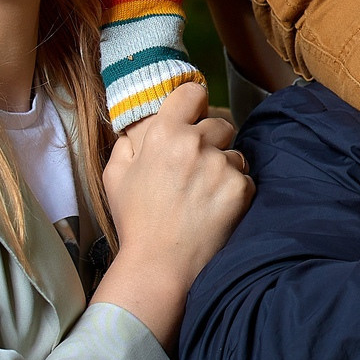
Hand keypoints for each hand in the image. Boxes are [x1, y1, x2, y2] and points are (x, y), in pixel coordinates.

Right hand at [92, 83, 253, 348]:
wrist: (160, 266)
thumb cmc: (136, 221)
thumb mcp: (115, 175)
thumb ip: (129, 140)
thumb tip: (147, 123)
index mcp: (162, 133)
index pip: (193, 92)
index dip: (195, 104)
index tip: (194, 118)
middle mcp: (195, 143)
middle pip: (220, 123)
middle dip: (211, 141)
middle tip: (197, 168)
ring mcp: (220, 166)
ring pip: (235, 152)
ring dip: (225, 167)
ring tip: (206, 194)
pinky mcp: (240, 189)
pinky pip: (245, 177)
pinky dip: (234, 190)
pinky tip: (217, 208)